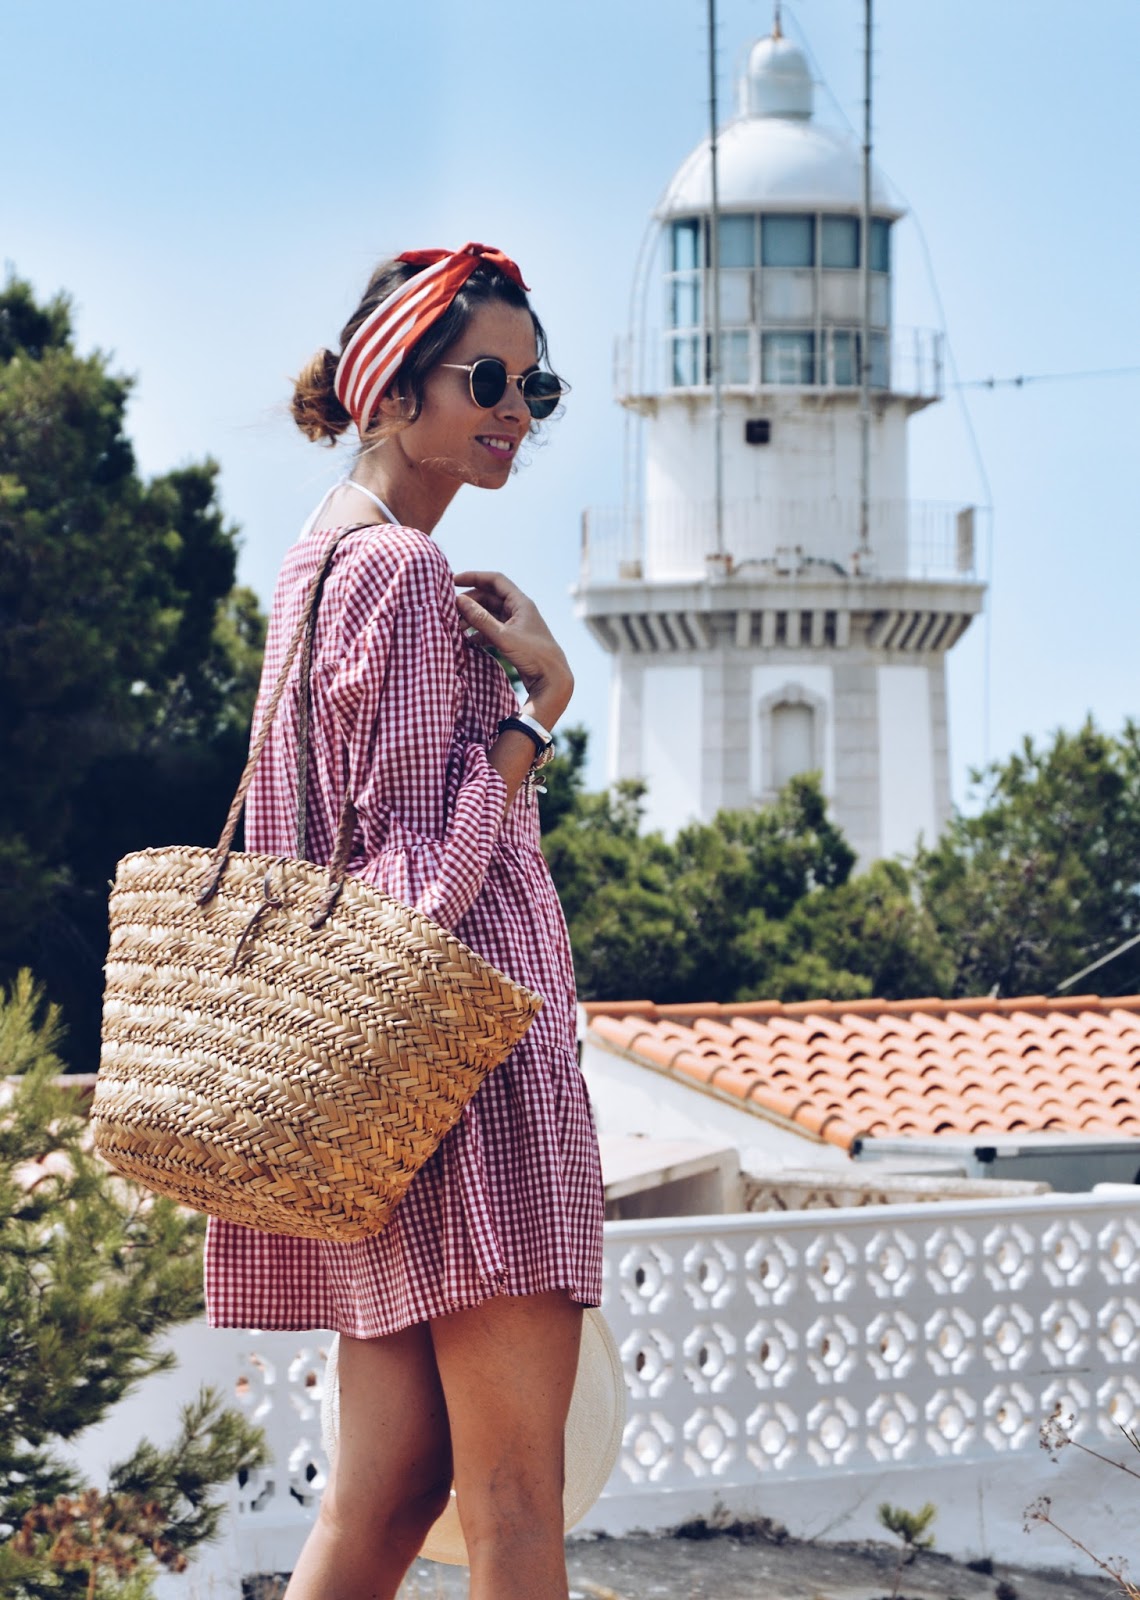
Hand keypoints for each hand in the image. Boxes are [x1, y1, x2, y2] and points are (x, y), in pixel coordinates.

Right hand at [454, 570, 572, 725]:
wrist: (553, 679)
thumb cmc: (533, 655)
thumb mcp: (503, 636)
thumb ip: (480, 618)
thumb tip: (459, 600)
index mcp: (521, 603)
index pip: (495, 580)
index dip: (474, 577)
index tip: (454, 581)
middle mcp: (519, 610)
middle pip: (490, 597)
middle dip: (470, 601)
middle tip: (451, 610)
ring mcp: (517, 625)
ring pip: (491, 614)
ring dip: (474, 618)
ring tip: (457, 627)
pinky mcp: (515, 639)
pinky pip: (493, 629)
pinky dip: (480, 632)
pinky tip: (469, 640)